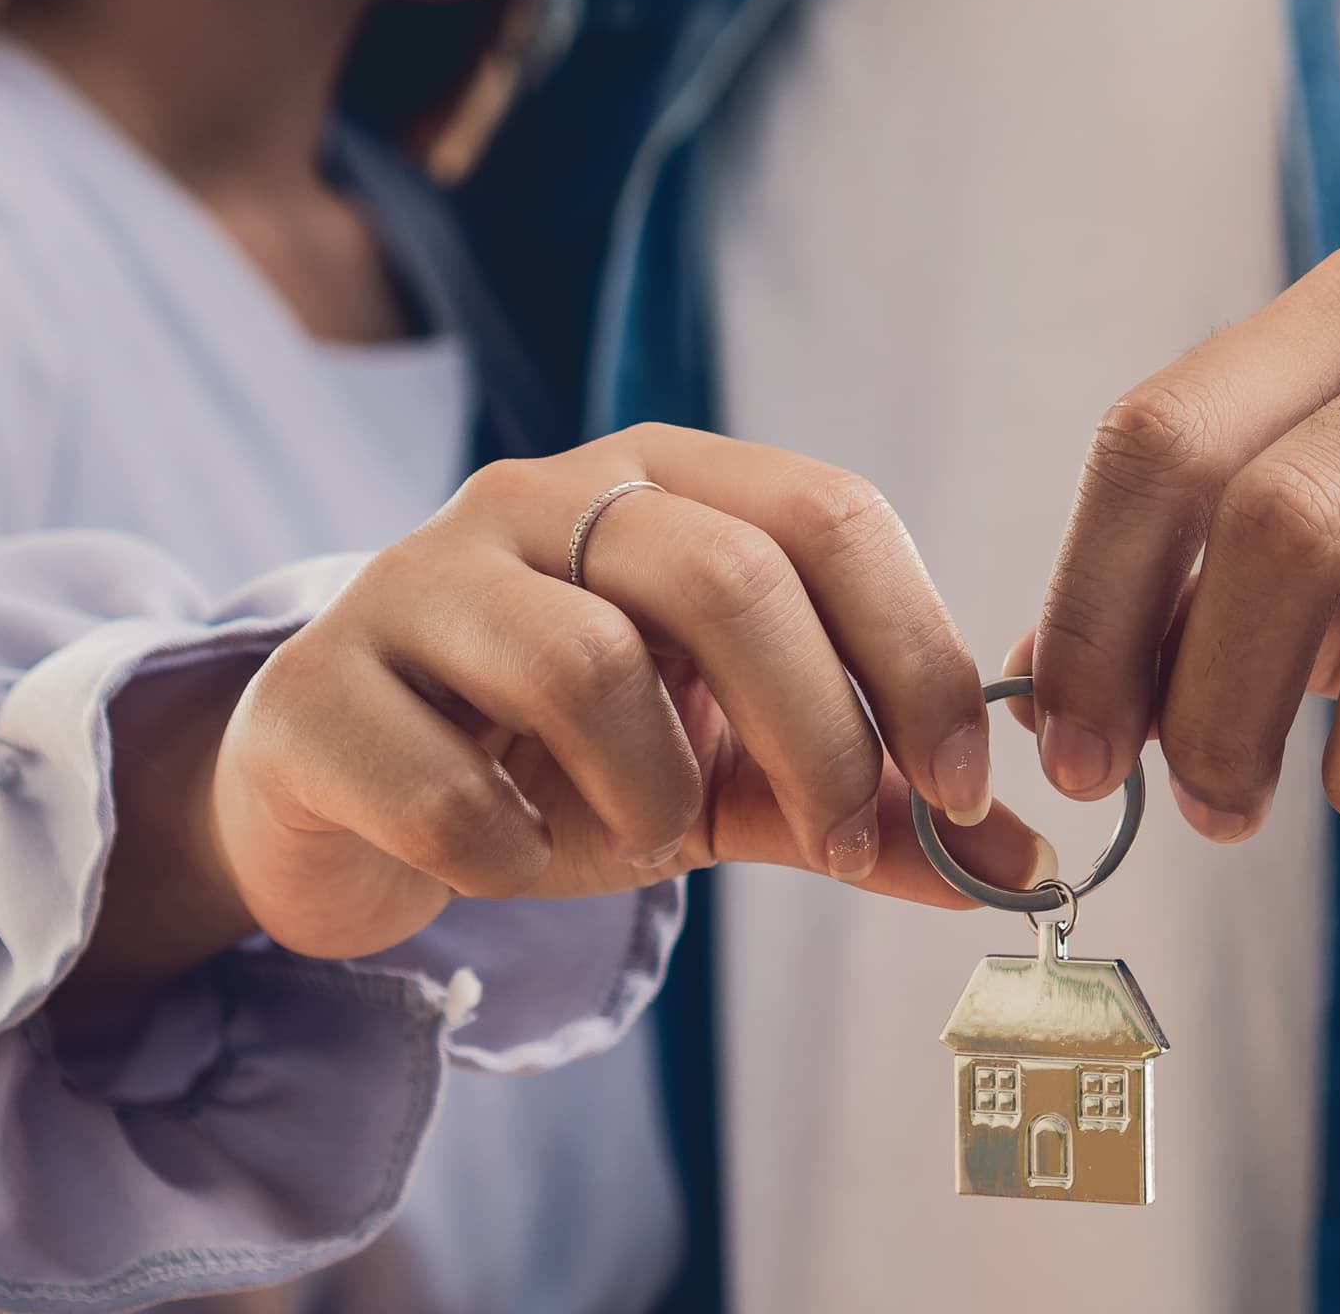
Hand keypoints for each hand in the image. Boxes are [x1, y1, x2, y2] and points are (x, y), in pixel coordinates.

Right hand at [82, 427, 1048, 996]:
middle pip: (724, 573)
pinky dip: (513, 856)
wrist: (338, 801)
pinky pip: (451, 787)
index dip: (917, 650)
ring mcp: (417, 579)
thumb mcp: (721, 776)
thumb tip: (1021, 859)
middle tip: (837, 834)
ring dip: (649, 794)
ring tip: (639, 837)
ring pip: (588, 667)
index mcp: (660, 481)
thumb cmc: (552, 765)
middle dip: (816, 728)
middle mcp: (538, 496)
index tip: (970, 787)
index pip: (827, 513)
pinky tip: (511, 859)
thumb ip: (860, 806)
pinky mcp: (318, 690)